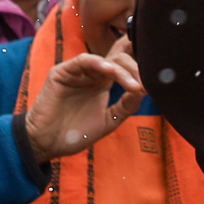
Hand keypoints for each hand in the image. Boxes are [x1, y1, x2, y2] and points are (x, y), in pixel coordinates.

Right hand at [23, 36, 147, 160]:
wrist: (47, 144)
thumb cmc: (75, 134)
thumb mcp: (108, 121)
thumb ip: (125, 106)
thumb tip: (144, 90)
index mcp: (103, 83)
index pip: (124, 66)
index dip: (139, 65)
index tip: (156, 75)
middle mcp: (92, 74)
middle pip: (119, 59)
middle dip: (135, 69)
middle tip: (145, 83)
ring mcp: (77, 72)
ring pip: (104, 59)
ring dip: (122, 69)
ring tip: (133, 83)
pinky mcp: (62, 72)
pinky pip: (82, 61)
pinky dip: (98, 63)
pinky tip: (110, 71)